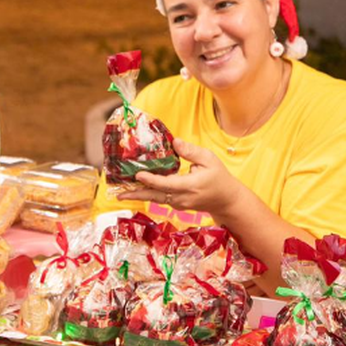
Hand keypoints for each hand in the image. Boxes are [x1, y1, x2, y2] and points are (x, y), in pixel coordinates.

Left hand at [118, 137, 245, 216]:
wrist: (226, 200)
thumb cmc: (219, 177)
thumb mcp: (209, 159)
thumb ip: (191, 151)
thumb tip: (174, 141)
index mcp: (190, 186)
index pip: (167, 184)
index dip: (151, 179)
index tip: (138, 174)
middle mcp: (182, 198)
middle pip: (155, 196)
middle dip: (136, 195)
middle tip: (119, 194)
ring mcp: (179, 203)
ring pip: (156, 198)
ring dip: (139, 195)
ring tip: (121, 193)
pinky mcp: (177, 204)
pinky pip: (160, 199)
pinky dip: (148, 194)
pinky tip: (136, 189)